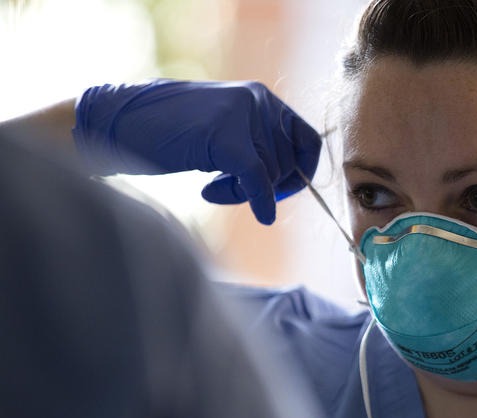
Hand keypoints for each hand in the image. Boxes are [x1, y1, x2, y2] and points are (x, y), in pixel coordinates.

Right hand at [73, 79, 320, 223]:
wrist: (119, 123)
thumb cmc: (168, 132)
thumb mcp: (223, 130)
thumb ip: (257, 145)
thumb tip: (294, 180)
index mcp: (261, 96)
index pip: (307, 140)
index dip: (302, 171)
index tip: (281, 191)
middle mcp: (258, 99)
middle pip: (287, 164)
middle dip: (264, 187)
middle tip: (226, 189)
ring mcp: (242, 114)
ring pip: (270, 174)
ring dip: (243, 192)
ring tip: (212, 187)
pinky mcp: (225, 136)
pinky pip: (258, 179)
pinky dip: (262, 202)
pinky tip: (261, 214)